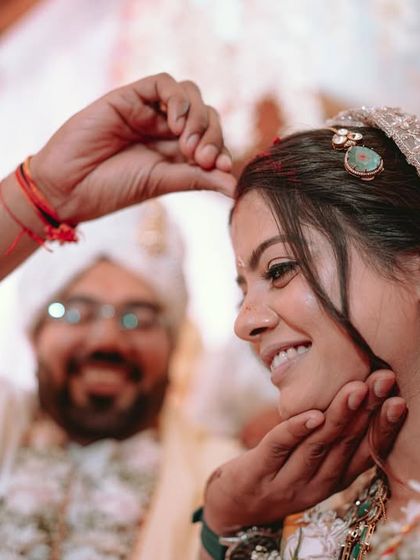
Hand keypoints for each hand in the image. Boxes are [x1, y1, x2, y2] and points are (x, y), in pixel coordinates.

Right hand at [29, 73, 234, 222]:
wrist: (70, 188)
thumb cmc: (113, 189)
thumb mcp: (163, 184)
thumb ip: (198, 179)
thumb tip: (236, 186)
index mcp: (174, 153)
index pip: (211, 139)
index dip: (221, 148)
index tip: (220, 166)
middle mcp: (164, 130)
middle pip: (206, 115)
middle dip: (211, 135)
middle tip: (200, 157)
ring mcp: (148, 113)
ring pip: (190, 95)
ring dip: (197, 117)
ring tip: (186, 143)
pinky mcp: (130, 97)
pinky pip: (163, 83)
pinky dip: (177, 99)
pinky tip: (175, 123)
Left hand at [203, 369, 405, 533]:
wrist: (233, 506)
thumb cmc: (278, 471)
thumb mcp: (310, 461)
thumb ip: (331, 438)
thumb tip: (354, 394)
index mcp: (333, 480)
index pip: (365, 454)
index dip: (383, 429)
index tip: (398, 400)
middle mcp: (315, 485)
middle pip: (345, 445)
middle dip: (367, 411)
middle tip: (383, 381)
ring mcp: (286, 482)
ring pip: (318, 446)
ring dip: (340, 416)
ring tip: (356, 388)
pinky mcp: (256, 474)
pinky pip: (278, 448)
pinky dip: (296, 430)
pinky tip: (313, 414)